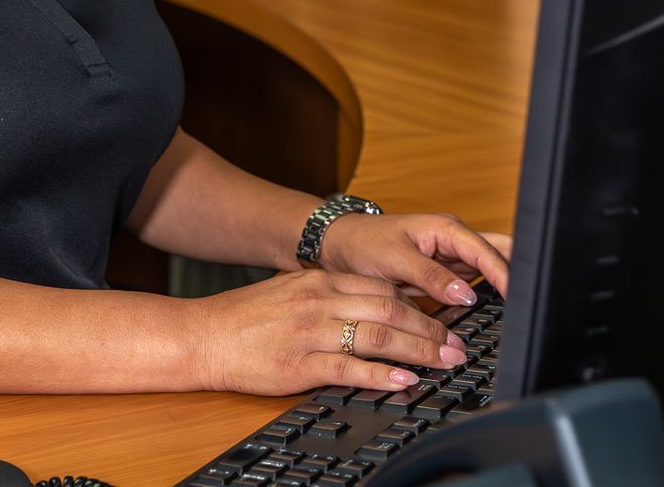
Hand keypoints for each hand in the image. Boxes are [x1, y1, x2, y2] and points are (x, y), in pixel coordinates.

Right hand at [194, 269, 470, 395]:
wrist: (205, 335)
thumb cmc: (246, 317)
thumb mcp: (292, 291)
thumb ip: (331, 295)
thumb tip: (374, 306)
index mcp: (320, 282)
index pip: (383, 289)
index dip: (421, 304)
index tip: (445, 319)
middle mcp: (320, 302)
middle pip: (391, 311)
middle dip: (431, 328)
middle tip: (457, 344)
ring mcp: (312, 333)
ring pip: (379, 337)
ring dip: (419, 351)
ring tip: (444, 361)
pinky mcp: (301, 364)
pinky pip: (351, 369)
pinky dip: (383, 375)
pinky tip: (404, 380)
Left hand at [317, 213, 511, 306]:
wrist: (341, 247)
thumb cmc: (364, 244)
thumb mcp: (395, 259)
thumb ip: (431, 276)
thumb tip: (466, 293)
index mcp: (447, 229)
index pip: (488, 251)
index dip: (506, 275)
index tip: (520, 299)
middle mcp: (455, 241)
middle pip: (499, 254)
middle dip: (516, 275)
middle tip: (528, 305)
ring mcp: (453, 258)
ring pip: (490, 273)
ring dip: (502, 289)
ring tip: (517, 314)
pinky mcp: (445, 276)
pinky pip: (473, 287)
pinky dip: (483, 299)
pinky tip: (492, 314)